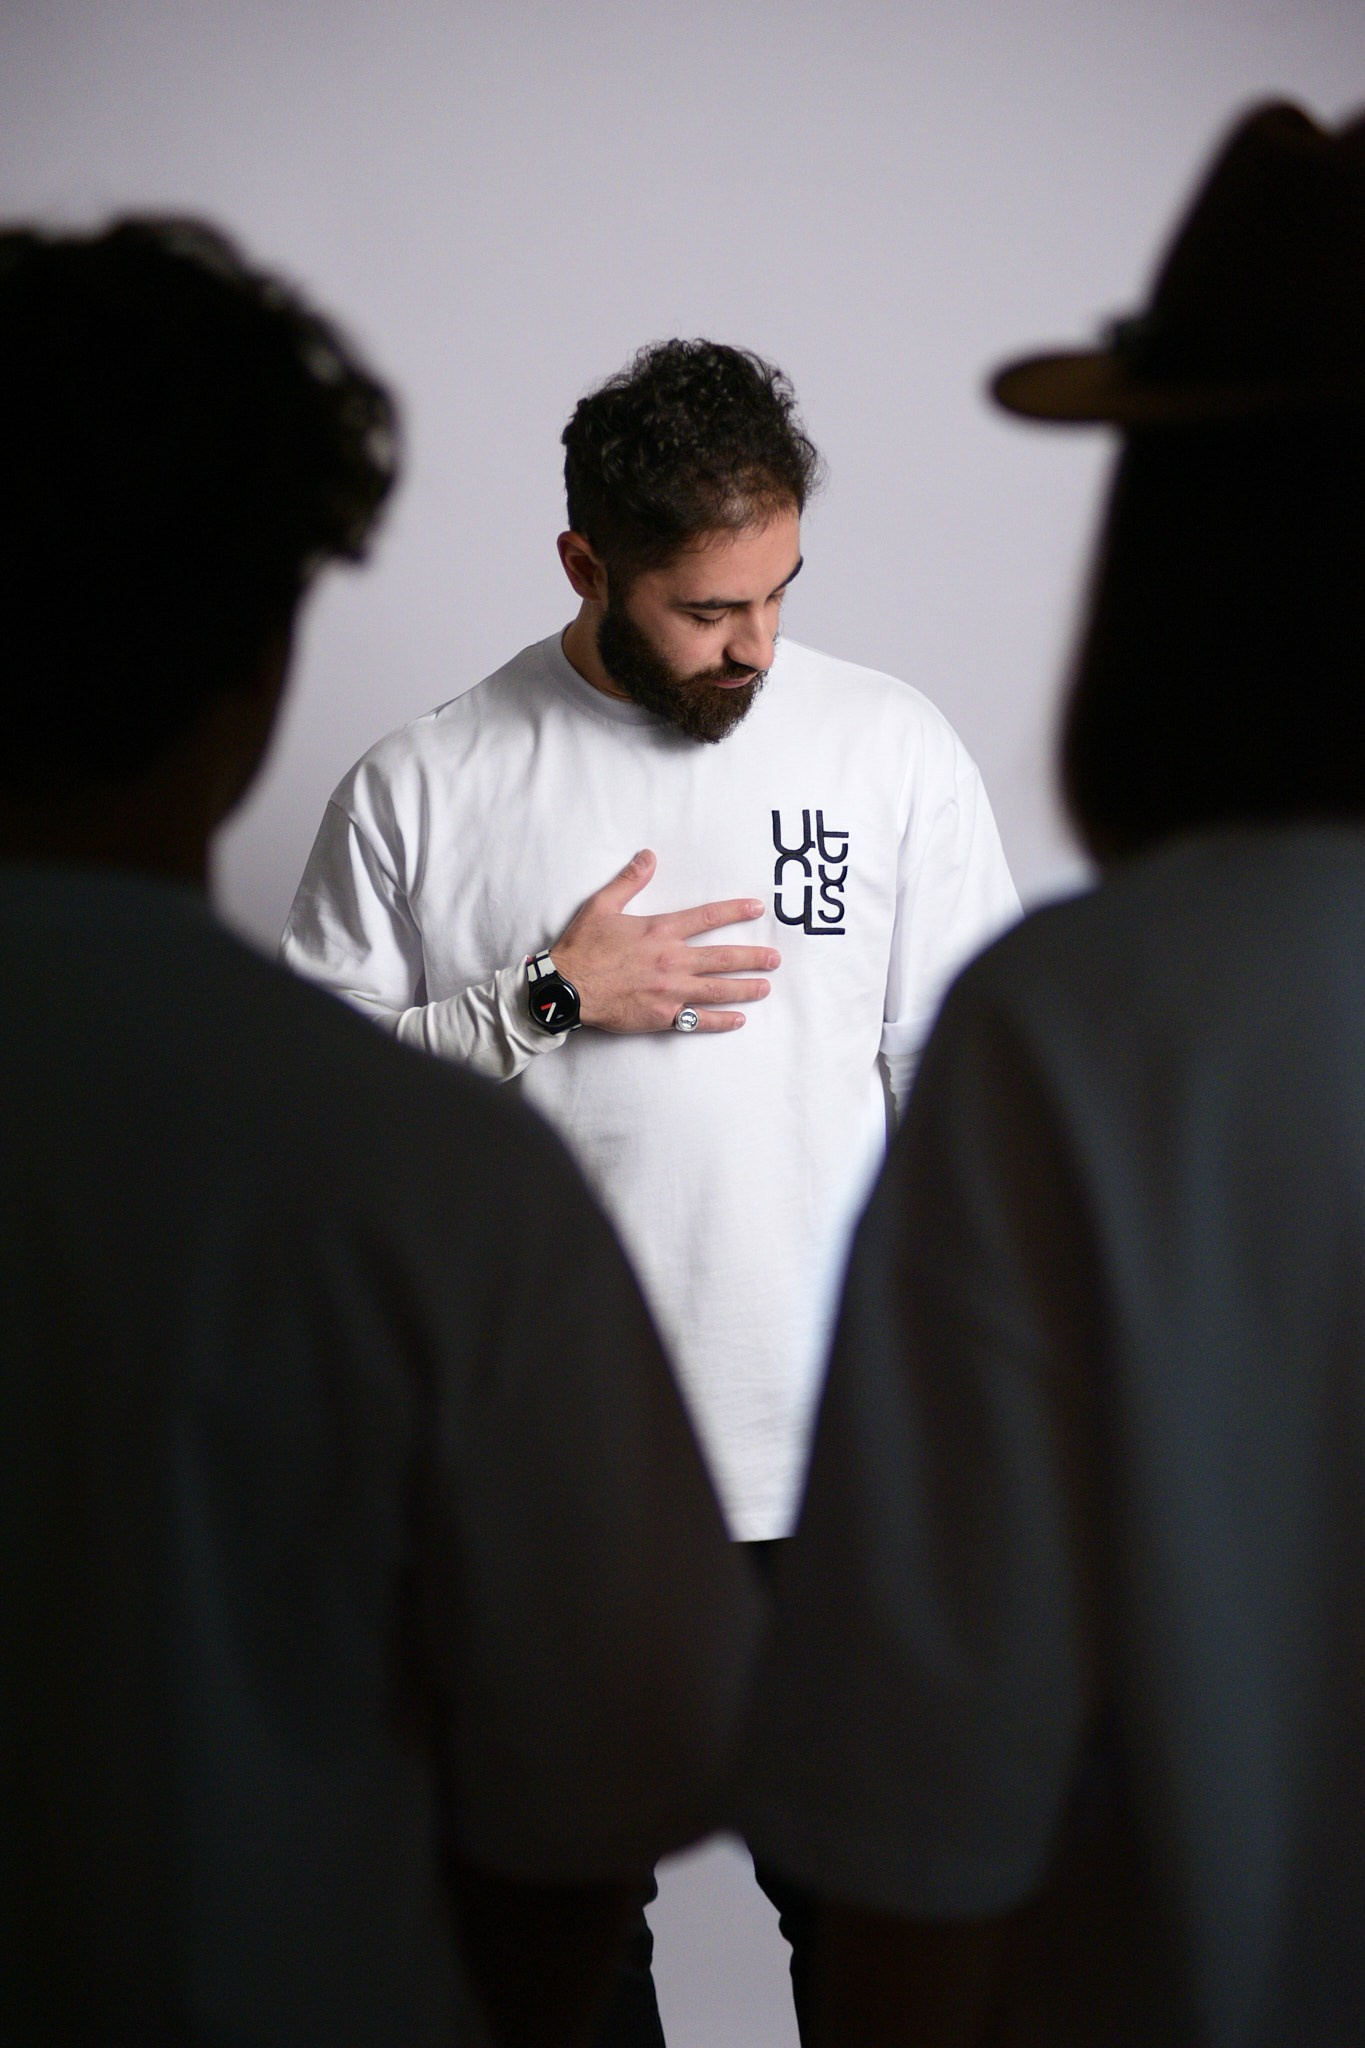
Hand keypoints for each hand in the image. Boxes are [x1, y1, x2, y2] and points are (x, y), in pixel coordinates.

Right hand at [552, 849, 778, 1033]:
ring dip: (745, 987)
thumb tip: (648, 856)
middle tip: (774, 958)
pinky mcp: (663, 1015)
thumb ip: (629, 881)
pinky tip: (738, 1019)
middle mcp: (672, 960)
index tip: (757, 910)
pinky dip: (721, 1020)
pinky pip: (699, 1019)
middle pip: (723, 957)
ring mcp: (670, 990)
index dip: (735, 912)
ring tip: (765, 986)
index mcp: (660, 931)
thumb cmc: (583, 947)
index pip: (707, 917)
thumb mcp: (602, 906)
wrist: (567, 988)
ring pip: (718, 989)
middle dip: (753, 957)